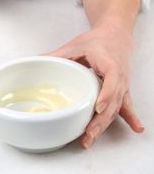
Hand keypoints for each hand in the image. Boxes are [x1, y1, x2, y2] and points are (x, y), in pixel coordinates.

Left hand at [47, 25, 143, 148]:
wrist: (115, 35)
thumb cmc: (98, 40)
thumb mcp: (76, 45)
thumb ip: (58, 55)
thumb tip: (37, 60)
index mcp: (109, 63)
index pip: (111, 79)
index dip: (106, 95)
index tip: (98, 108)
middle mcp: (119, 76)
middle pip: (113, 101)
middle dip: (100, 119)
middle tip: (87, 132)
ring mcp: (121, 85)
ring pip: (116, 108)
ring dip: (104, 124)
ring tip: (91, 138)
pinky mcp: (122, 90)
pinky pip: (126, 105)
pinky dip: (131, 117)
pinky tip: (136, 128)